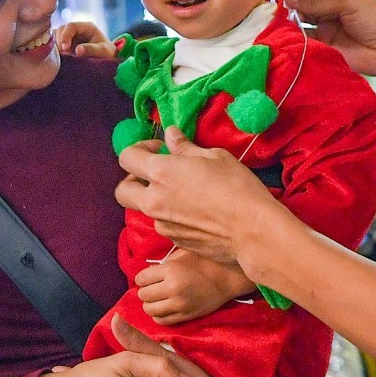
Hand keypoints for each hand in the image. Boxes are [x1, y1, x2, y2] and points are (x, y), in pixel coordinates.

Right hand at [55, 21, 116, 59]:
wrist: (109, 61)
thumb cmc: (108, 54)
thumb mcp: (103, 51)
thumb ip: (91, 49)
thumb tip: (77, 50)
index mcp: (87, 27)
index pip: (71, 26)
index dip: (65, 36)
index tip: (65, 49)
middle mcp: (77, 29)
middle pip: (61, 30)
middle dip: (59, 42)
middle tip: (63, 55)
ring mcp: (71, 36)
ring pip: (56, 36)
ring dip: (56, 46)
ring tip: (60, 57)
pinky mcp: (67, 44)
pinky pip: (56, 44)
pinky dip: (55, 49)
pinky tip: (58, 57)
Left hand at [118, 128, 287, 266]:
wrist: (252, 231)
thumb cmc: (237, 188)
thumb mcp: (214, 157)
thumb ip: (186, 148)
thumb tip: (171, 136)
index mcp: (161, 173)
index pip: (127, 157)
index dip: (139, 149)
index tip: (158, 149)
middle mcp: (154, 200)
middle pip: (122, 190)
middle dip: (132, 179)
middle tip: (156, 173)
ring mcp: (162, 223)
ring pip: (144, 209)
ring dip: (154, 198)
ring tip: (182, 192)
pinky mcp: (174, 240)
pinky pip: (163, 223)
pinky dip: (171, 215)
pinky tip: (196, 211)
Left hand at [136, 251, 253, 326]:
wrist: (227, 277)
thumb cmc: (204, 261)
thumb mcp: (182, 254)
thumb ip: (164, 262)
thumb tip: (148, 272)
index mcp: (170, 270)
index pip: (141, 278)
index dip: (143, 278)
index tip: (149, 277)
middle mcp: (172, 288)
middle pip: (143, 295)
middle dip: (145, 291)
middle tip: (153, 287)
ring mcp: (179, 304)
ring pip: (150, 310)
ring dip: (150, 304)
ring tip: (157, 299)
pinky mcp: (185, 316)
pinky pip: (162, 321)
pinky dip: (159, 315)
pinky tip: (164, 308)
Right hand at [278, 0, 375, 82]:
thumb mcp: (349, 1)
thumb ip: (318, 0)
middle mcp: (339, 0)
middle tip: (281, 3)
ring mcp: (333, 21)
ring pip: (307, 14)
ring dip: (296, 14)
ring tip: (284, 15)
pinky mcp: (328, 40)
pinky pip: (308, 33)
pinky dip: (298, 31)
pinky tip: (288, 28)